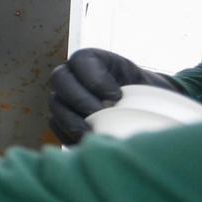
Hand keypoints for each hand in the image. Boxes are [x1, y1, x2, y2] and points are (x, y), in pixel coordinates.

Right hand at [48, 48, 186, 143]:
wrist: (143, 111)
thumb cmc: (145, 96)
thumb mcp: (146, 85)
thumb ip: (139, 90)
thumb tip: (130, 109)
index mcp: (93, 61)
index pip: (81, 59)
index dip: (94, 77)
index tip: (117, 96)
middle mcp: (72, 75)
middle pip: (60, 79)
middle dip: (79, 98)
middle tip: (99, 113)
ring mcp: (64, 97)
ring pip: (55, 104)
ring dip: (71, 120)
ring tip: (92, 134)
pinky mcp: (61, 119)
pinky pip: (55, 125)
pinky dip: (68, 134)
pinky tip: (86, 142)